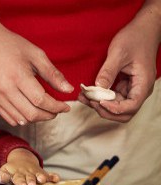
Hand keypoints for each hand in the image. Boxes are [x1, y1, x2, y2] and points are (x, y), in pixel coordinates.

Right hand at [0, 27, 72, 125]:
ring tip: (45, 111)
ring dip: (37, 119)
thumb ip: (53, 74)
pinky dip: (23, 119)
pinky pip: (10, 118)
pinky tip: (30, 111)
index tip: (65, 106)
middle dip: (49, 115)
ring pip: (21, 119)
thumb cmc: (12, 46)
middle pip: (32, 113)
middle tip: (57, 110)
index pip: (41, 100)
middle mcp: (6, 90)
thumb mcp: (36, 55)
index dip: (57, 107)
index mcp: (18, 76)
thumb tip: (68, 90)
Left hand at [0, 148, 58, 184]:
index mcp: (16, 174)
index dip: (20, 183)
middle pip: (29, 177)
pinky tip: (57, 179)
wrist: (21, 159)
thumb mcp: (4, 172)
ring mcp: (35, 172)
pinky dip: (53, 176)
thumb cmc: (12, 171)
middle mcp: (27, 173)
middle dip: (31, 181)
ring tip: (42, 180)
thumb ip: (1, 176)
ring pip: (39, 175)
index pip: (18, 179)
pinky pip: (49, 174)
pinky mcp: (42, 172)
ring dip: (42, 177)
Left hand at [78, 2, 160, 121]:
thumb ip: (108, 72)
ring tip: (83, 97)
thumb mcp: (118, 53)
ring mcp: (132, 89)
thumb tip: (97, 89)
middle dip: (105, 110)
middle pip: (124, 113)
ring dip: (100, 106)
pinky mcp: (124, 86)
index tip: (99, 101)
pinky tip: (86, 93)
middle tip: (88, 100)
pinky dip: (100, 98)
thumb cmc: (135, 38)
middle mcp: (139, 90)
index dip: (114, 108)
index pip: (131, 106)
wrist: (143, 29)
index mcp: (143, 83)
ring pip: (117, 107)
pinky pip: (112, 98)